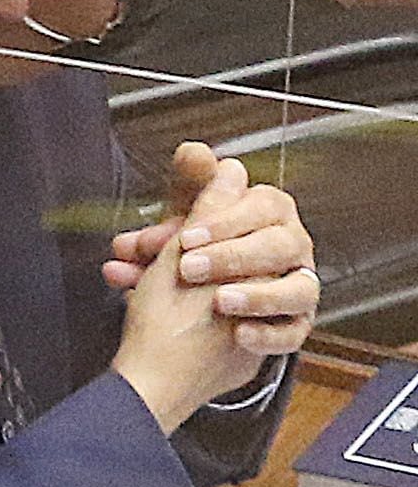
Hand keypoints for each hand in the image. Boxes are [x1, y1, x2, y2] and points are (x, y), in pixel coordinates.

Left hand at [107, 139, 317, 358]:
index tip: (187, 237)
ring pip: (301, 289)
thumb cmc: (194, 247)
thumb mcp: (185, 216)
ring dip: (259, 296)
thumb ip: (189, 186)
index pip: (264, 203)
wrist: (192, 304)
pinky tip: (239, 334)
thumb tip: (193, 151)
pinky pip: (295, 332)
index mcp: (269, 212)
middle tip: (189, 269)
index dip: (227, 219)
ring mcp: (300, 286)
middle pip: (282, 244)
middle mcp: (292, 246)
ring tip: (219, 302)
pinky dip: (269, 335)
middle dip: (233, 256)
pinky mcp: (297, 325)